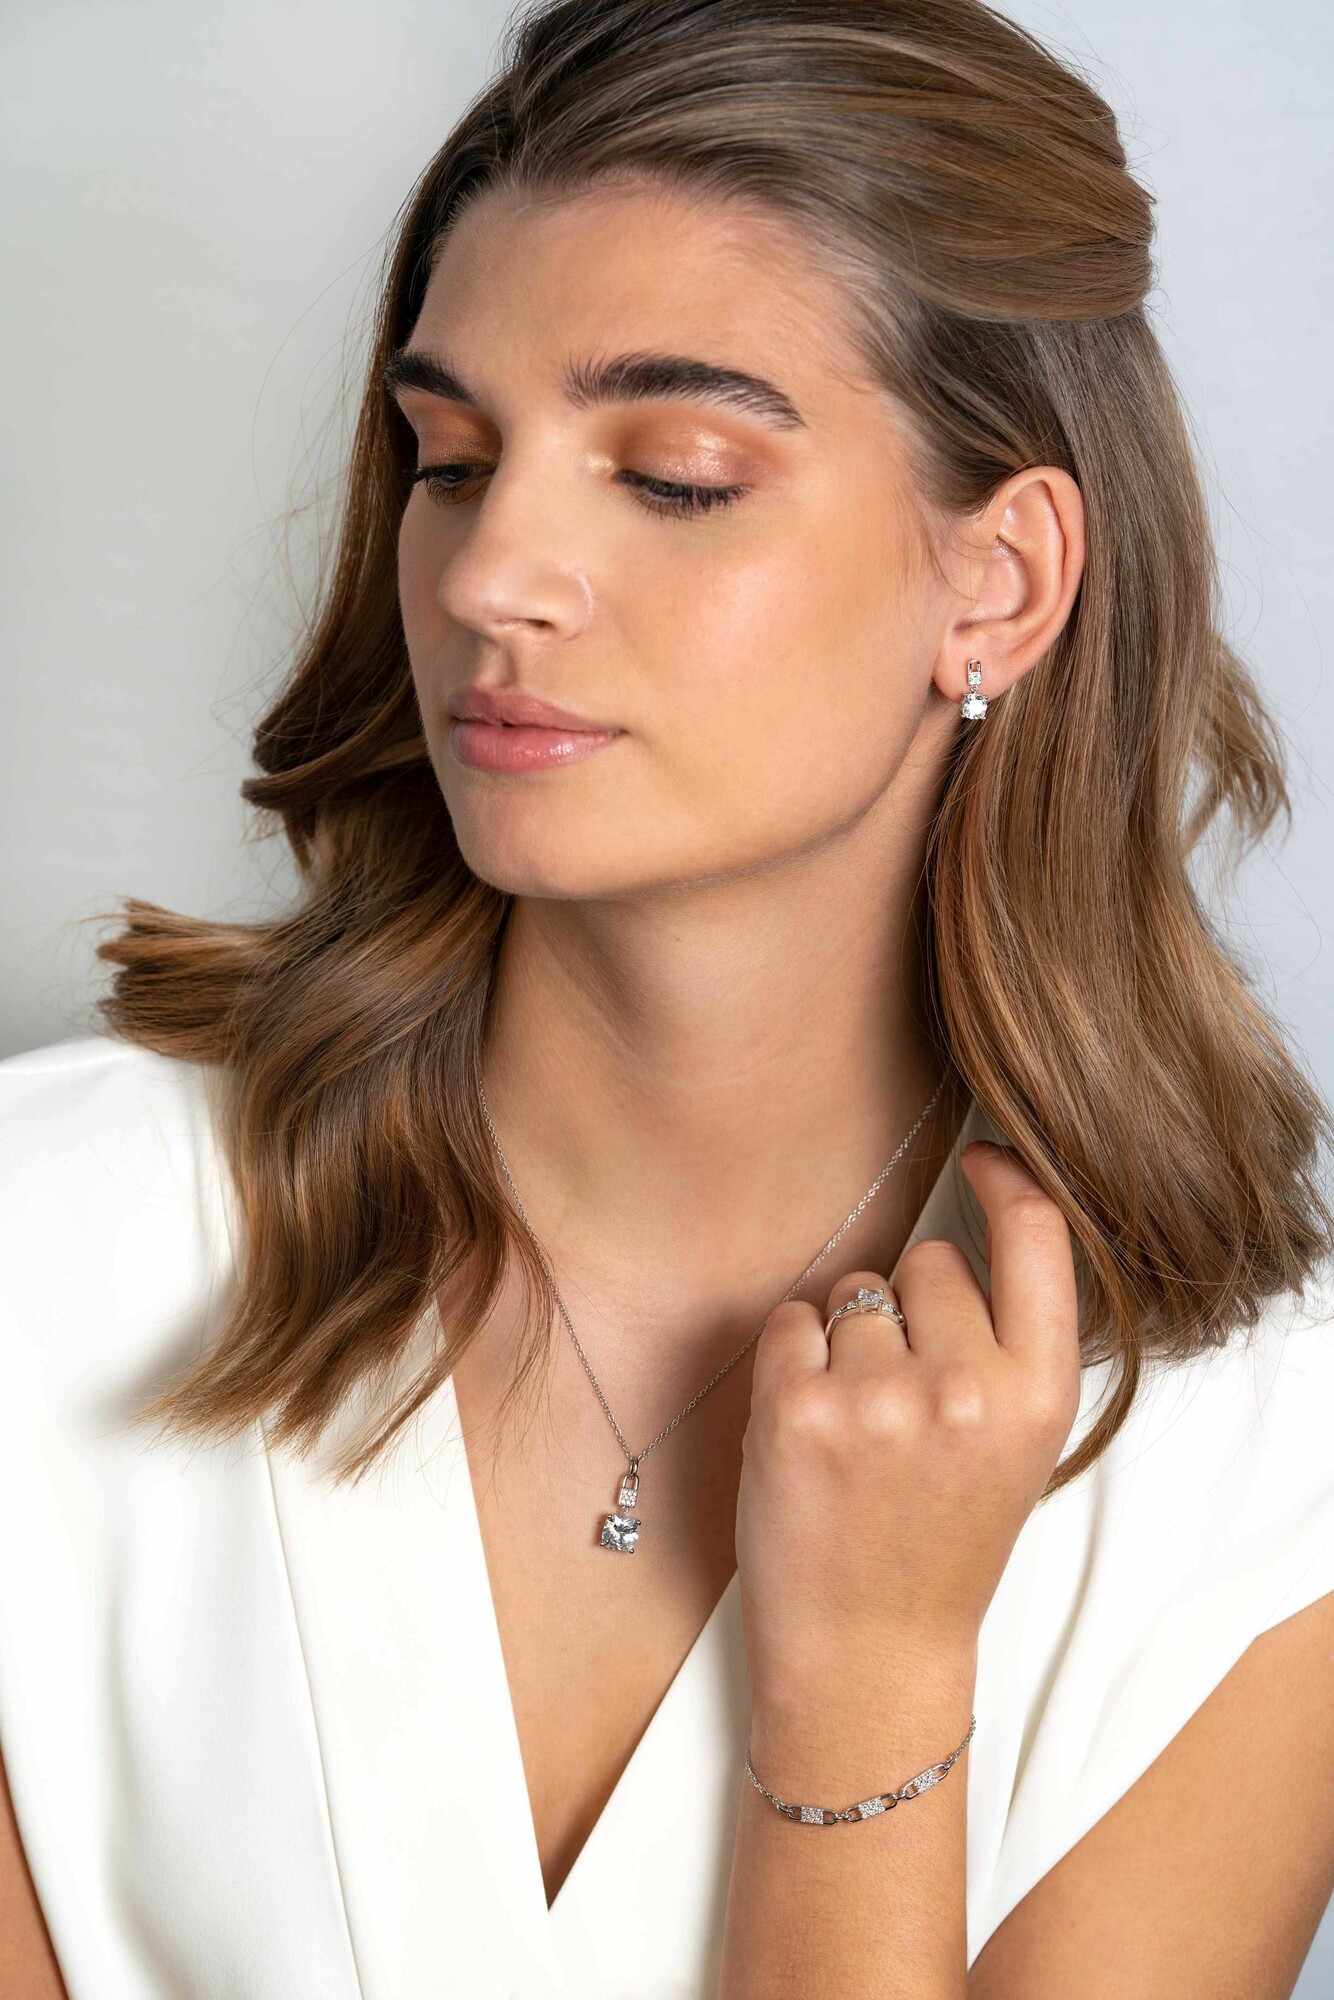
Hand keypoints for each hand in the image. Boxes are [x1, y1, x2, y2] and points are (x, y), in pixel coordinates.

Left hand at [735, 1140, 1081, 1707]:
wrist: (870, 1652)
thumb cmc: (941, 1541)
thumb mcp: (1018, 1445)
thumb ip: (1003, 1343)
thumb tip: (966, 1220)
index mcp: (1039, 1395)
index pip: (1038, 1236)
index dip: (1009, 1178)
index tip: (983, 1156)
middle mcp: (967, 1390)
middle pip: (927, 1259)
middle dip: (908, 1303)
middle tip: (904, 1394)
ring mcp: (879, 1400)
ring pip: (853, 1290)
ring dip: (845, 1337)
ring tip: (858, 1425)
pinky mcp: (798, 1413)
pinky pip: (789, 1322)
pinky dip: (790, 1360)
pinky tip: (810, 1425)